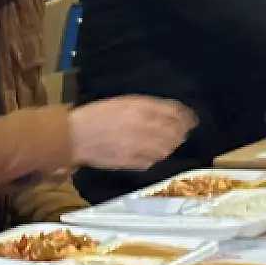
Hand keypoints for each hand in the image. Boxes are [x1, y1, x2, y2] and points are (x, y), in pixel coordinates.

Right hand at [69, 97, 196, 169]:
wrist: (74, 135)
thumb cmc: (96, 115)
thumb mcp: (121, 103)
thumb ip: (146, 107)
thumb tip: (169, 113)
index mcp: (139, 107)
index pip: (172, 112)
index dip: (185, 117)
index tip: (191, 120)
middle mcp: (141, 125)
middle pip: (173, 131)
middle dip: (181, 132)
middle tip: (183, 133)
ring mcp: (136, 145)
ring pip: (165, 148)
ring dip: (170, 146)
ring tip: (169, 145)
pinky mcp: (130, 161)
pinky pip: (151, 161)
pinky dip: (155, 158)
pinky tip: (153, 155)